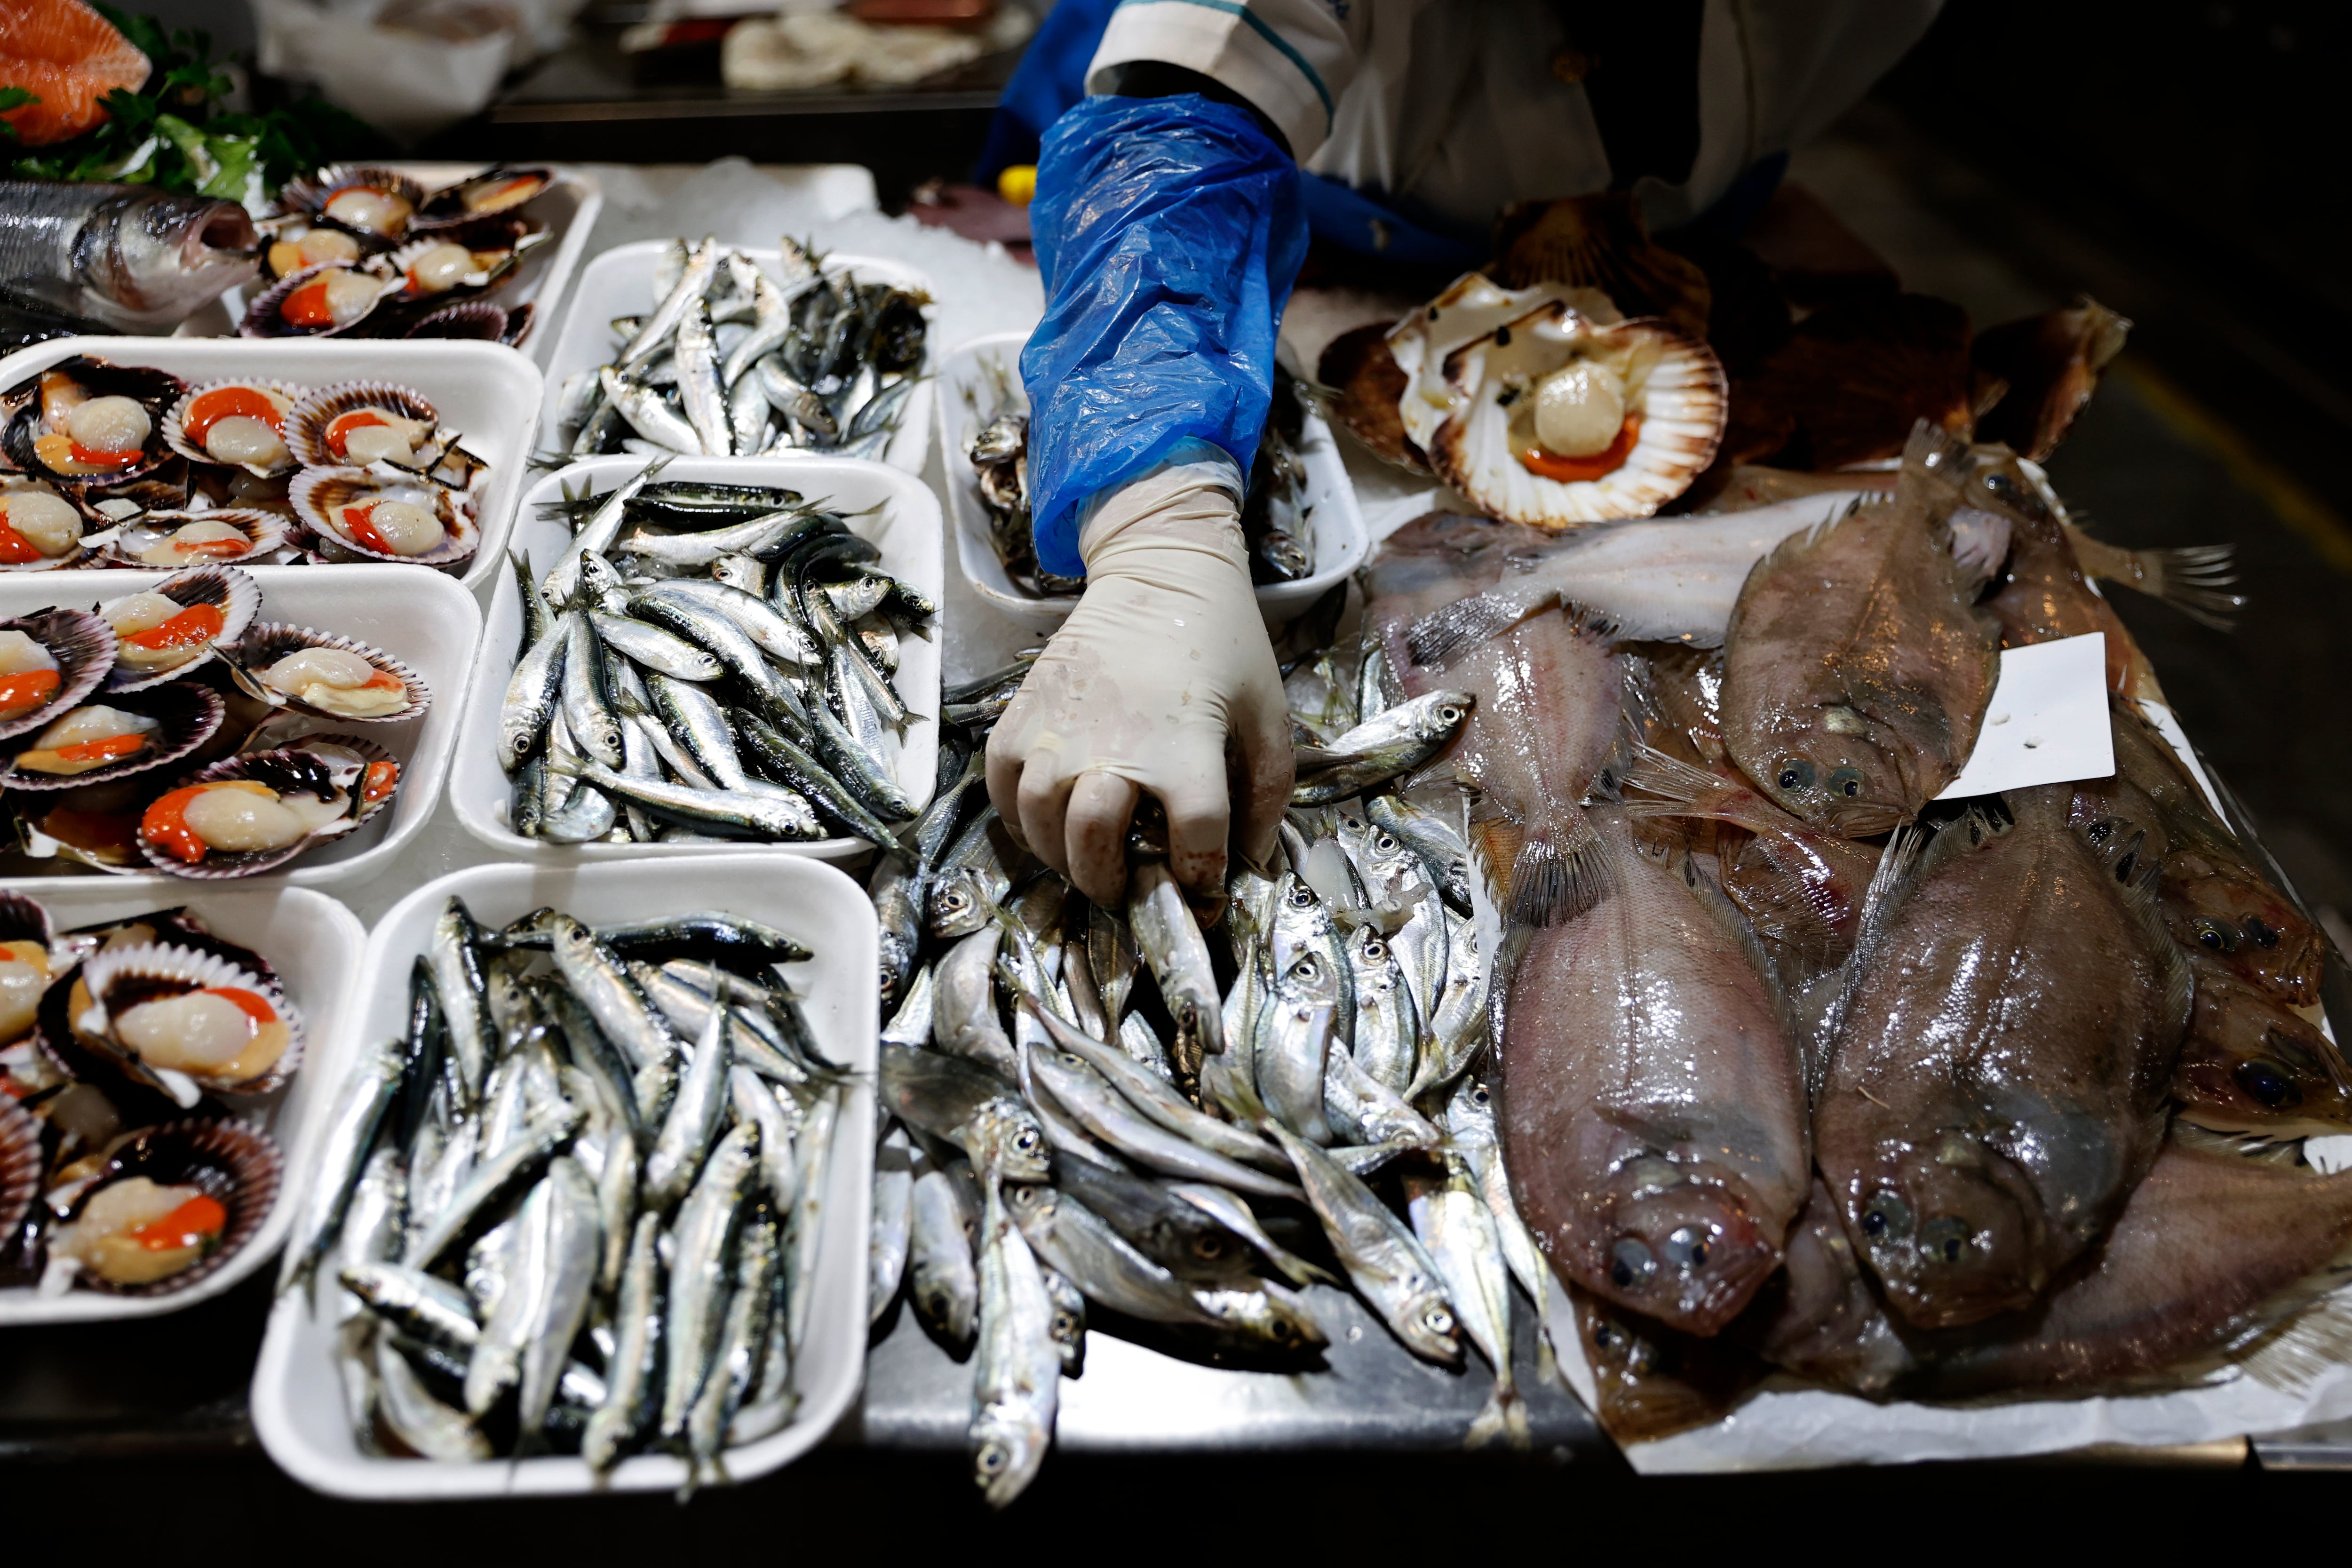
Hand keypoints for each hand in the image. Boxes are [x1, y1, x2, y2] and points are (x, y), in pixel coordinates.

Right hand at [985, 462, 1291, 906]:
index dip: (1200, 881)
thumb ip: (1269, 792)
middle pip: (1094, 846)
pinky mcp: (1021, 716)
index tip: (1203, 891)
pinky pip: (1001, 790)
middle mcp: (1113, 746)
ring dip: (1065, 859)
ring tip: (1089, 861)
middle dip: (1114, 885)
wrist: (1159, 572)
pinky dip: (1018, 822)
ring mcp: (1058, 732)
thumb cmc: (1221, 646)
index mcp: (1185, 749)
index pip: (1192, 842)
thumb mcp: (1268, 714)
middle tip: (1131, 888)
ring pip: (1041, 826)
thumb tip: (1254, 860)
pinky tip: (1048, 825)